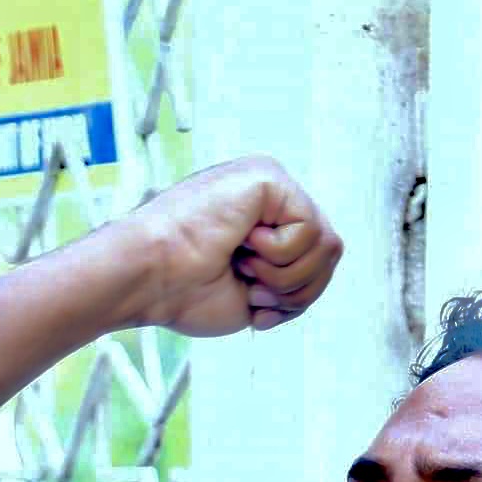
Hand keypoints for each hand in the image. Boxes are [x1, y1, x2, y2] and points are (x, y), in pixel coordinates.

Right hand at [124, 156, 342, 335]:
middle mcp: (271, 198)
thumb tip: (330, 252)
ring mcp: (270, 183)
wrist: (150, 279)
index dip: (294, 298)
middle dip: (296, 290)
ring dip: (284, 276)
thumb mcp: (257, 291)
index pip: (320, 263)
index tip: (254, 305)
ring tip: (243, 266)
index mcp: (267, 222)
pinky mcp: (269, 177)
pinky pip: (311, 230)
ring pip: (327, 244)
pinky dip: (278, 255)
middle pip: (331, 253)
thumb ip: (296, 272)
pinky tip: (242, 244)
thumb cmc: (186, 292)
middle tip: (249, 284)